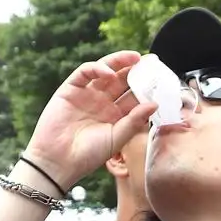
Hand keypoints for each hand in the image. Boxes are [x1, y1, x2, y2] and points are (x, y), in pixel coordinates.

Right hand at [22, 51, 156, 191]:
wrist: (58, 161)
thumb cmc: (88, 155)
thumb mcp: (117, 138)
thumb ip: (135, 121)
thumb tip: (155, 104)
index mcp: (116, 116)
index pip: (134, 96)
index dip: (147, 86)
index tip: (161, 78)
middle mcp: (102, 103)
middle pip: (122, 80)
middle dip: (136, 69)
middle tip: (150, 61)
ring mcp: (87, 94)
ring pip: (105, 72)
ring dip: (119, 62)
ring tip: (134, 58)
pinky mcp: (70, 89)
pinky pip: (85, 73)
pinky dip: (97, 69)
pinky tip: (108, 73)